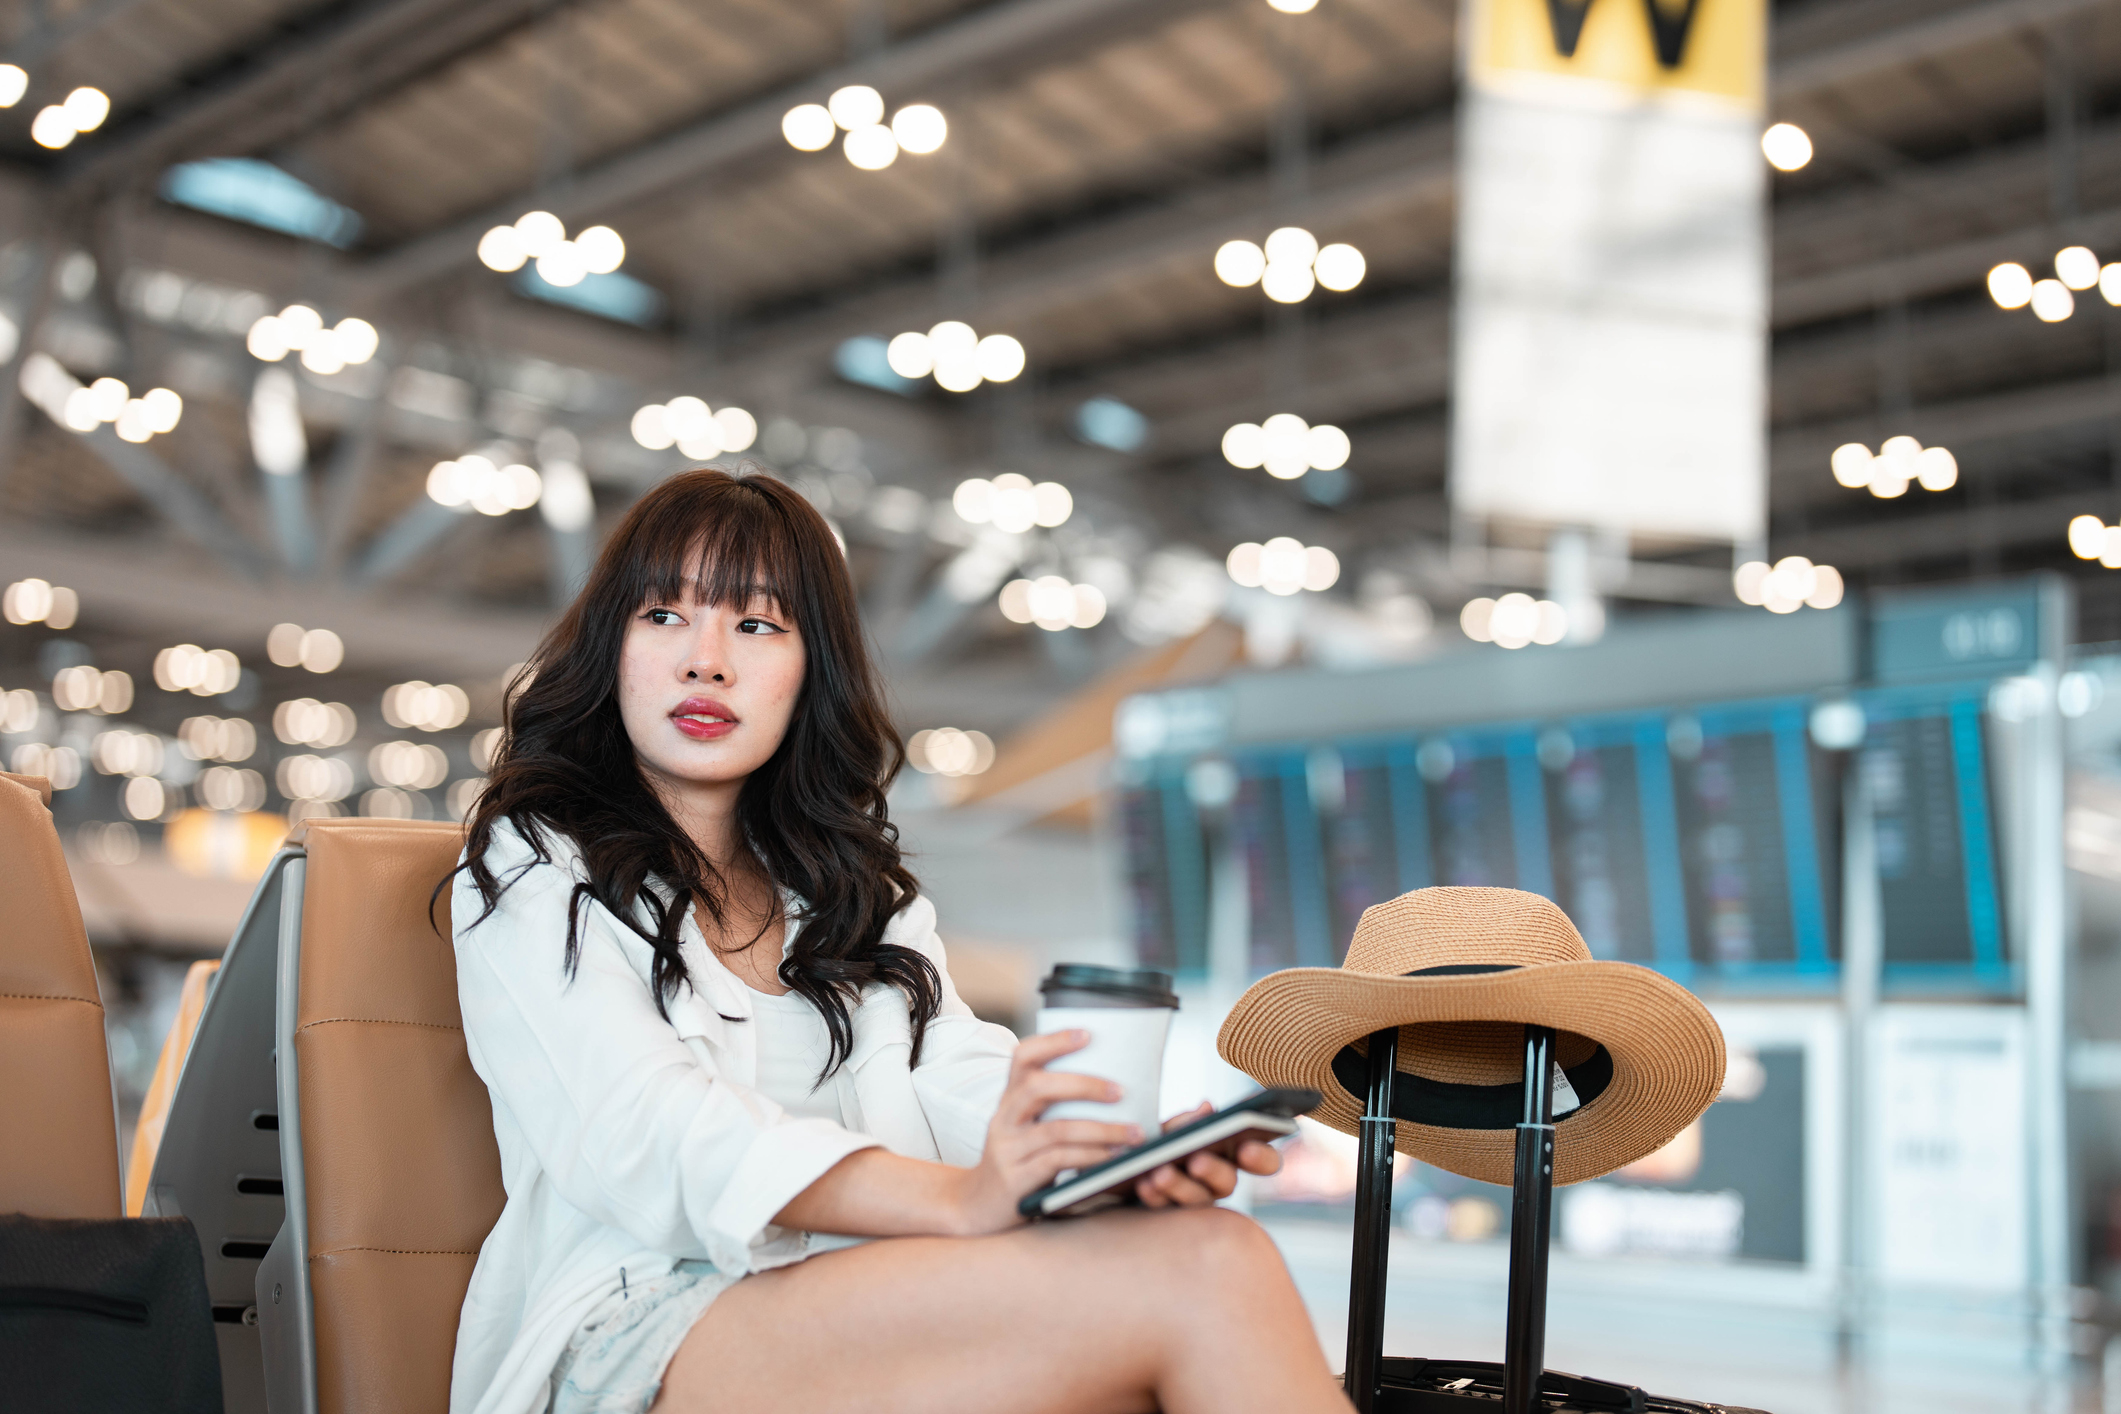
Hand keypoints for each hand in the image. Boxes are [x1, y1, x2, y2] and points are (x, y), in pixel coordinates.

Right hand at [953, 1029, 1140, 1235]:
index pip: (1023, 1057)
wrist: (976, 1207)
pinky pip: (1058, 1162)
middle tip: (1120, 1091)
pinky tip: (1113, 1158)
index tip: (1087, 1034)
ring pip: (1056, 1129)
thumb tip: (1112, 1092)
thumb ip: (1053, 1109)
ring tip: (1133, 1133)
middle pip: (1038, 1087)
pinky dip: (1091, 1156)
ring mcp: (1007, 1150)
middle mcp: (1004, 1119)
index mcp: (1009, 1100)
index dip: (1053, 1041)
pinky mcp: (1016, 1179)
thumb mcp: (1025, 1129)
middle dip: (1084, 1085)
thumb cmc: (1016, 1162)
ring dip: (1101, 1129)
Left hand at [1132, 1101, 1283, 1208]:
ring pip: (1197, 1199)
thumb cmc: (1159, 1140)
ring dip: (1179, 1185)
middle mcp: (1221, 1181)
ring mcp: (1197, 1200)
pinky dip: (1155, 1194)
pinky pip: (1166, 1208)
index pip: (1264, 1160)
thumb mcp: (1170, 1127)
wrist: (1125, 1167)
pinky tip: (1144, 1183)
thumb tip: (1207, 1109)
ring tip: (1160, 1173)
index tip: (1247, 1149)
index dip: (1261, 1157)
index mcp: (1234, 1154)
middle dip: (1213, 1171)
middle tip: (1197, 1161)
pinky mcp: (1171, 1216)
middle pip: (1228, 1182)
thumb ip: (1188, 1122)